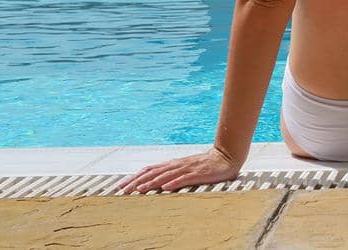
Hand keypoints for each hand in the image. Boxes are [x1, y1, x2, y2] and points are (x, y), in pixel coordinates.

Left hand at [117, 145, 242, 193]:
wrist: (226, 156)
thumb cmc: (205, 165)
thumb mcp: (185, 169)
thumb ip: (170, 174)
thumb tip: (153, 182)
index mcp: (172, 164)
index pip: (149, 170)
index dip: (134, 177)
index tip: (121, 186)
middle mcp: (177, 165)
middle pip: (153, 173)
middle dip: (137, 182)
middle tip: (123, 190)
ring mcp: (187, 169)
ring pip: (166, 176)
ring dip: (151, 183)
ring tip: (139, 190)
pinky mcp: (198, 173)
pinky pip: (184, 178)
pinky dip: (174, 183)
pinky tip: (166, 188)